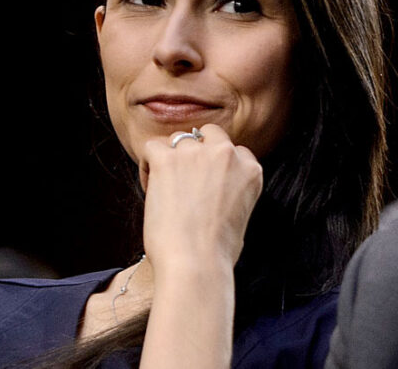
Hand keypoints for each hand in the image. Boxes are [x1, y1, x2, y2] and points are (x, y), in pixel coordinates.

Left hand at [139, 124, 262, 272]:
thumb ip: (232, 191)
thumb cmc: (216, 253)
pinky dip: (147, 164)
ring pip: (178, 139)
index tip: (206, 183)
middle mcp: (227, 155)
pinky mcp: (167, 159)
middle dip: (196, 151)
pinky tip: (151, 187)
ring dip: (170, 158)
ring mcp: (196, 154)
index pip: (234, 150)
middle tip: (184, 178)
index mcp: (250, 170)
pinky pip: (151, 147)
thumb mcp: (240, 217)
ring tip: (164, 187)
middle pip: (209, 133)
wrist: (195, 263)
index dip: (216, 164)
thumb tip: (213, 189)